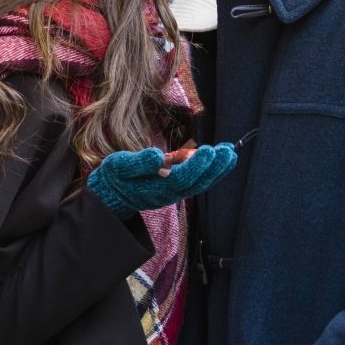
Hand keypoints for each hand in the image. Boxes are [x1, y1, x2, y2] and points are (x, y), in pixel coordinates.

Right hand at [87, 143, 237, 219]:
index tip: (209, 150)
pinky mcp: (177, 187)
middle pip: (197, 183)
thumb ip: (139, 163)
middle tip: (228, 151)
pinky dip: (212, 169)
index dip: (197, 166)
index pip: (182, 179)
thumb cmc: (116, 176)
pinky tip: (221, 157)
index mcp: (157, 189)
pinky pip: (198, 180)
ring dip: (217, 168)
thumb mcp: (120, 166)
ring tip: (230, 152)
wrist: (113, 193)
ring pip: (201, 183)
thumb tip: (158, 156)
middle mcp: (170, 194)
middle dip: (214, 167)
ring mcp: (175, 192)